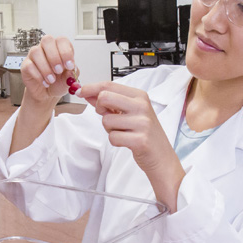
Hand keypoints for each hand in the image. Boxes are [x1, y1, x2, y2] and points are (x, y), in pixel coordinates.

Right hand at [21, 35, 76, 104]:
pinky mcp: (25, 65)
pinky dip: (38, 76)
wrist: (47, 94)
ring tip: (52, 80)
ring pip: (36, 52)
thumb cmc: (58, 82)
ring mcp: (34, 55)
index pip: (61, 40)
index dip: (66, 52)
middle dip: (54, 57)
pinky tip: (45, 83)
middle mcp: (45, 48)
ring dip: (45, 68)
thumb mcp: (68, 79)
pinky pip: (29, 65)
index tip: (69, 66)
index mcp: (59, 47)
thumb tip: (70, 71)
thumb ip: (71, 74)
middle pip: (47, 40)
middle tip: (59, 71)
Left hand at [78, 80, 184, 210]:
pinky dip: (115, 141)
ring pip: (106, 120)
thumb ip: (110, 102)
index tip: (80, 91)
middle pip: (105, 97)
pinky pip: (112, 137)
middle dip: (100, 109)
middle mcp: (142, 106)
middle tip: (109, 116)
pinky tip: (127, 142)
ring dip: (110, 129)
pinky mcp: (140, 140)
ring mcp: (142, 123)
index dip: (91, 88)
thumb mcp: (129, 112)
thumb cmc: (144, 133)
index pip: (109, 85)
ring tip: (124, 132)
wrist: (162, 157)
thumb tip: (88, 93)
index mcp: (139, 96)